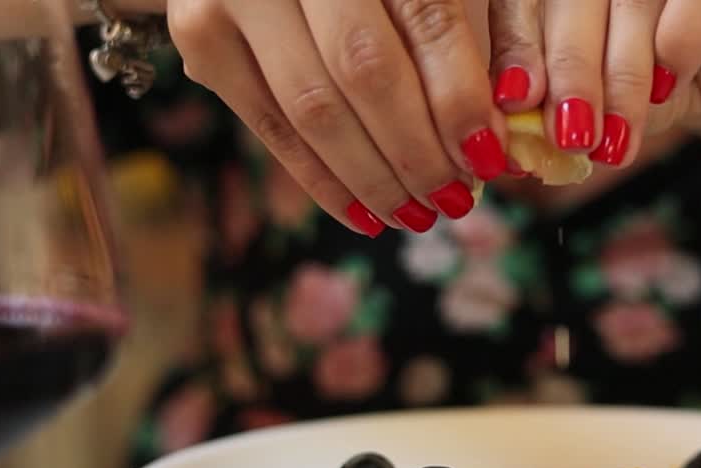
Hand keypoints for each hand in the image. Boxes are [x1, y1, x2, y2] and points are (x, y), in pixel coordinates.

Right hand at [166, 0, 505, 235]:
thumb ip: (467, 33)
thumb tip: (500, 132)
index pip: (427, 18)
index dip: (460, 97)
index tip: (489, 158)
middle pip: (366, 70)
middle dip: (418, 149)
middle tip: (456, 199)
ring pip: (314, 108)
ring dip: (375, 176)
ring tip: (418, 214)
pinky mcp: (200, 36)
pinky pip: (270, 126)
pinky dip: (323, 180)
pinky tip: (366, 214)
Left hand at [487, 0, 700, 166]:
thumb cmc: (653, 87)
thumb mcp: (599, 108)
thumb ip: (558, 114)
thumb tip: (517, 143)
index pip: (524, 1)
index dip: (517, 47)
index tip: (516, 101)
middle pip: (573, 2)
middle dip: (571, 76)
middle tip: (572, 136)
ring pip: (630, 4)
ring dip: (622, 78)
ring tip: (616, 137)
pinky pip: (692, 0)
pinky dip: (676, 48)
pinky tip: (668, 86)